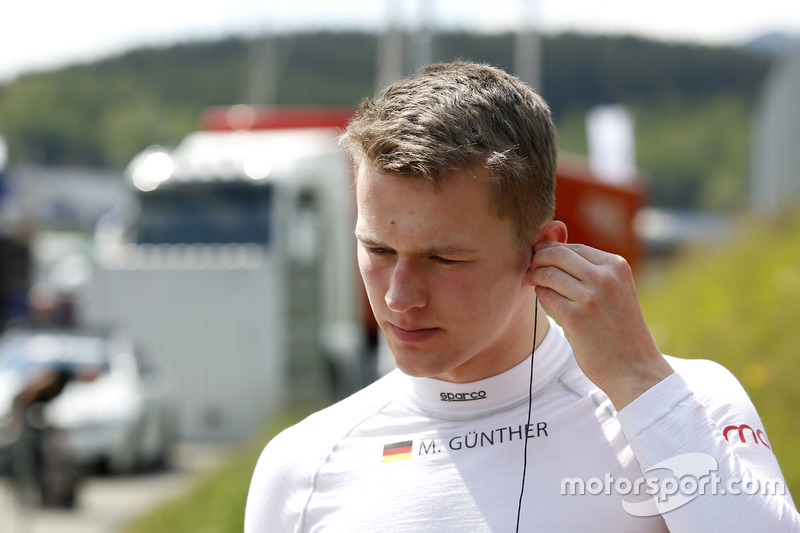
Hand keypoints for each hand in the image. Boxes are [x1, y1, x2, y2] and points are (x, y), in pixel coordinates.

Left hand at [531, 241, 673, 409]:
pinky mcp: (574, 317)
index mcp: (617, 266)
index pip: (574, 247)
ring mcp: (590, 297)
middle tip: (531, 268)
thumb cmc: (620, 328)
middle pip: (557, 254)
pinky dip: (540, 294)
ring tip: (533, 282)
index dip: (552, 250)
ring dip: (535, 276)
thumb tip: (552, 251)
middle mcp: (605, 277)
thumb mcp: (616, 290)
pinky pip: (545, 294)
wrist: (635, 368)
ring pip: (547, 273)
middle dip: (538, 258)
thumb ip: (591, 271)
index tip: (541, 258)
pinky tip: (544, 298)